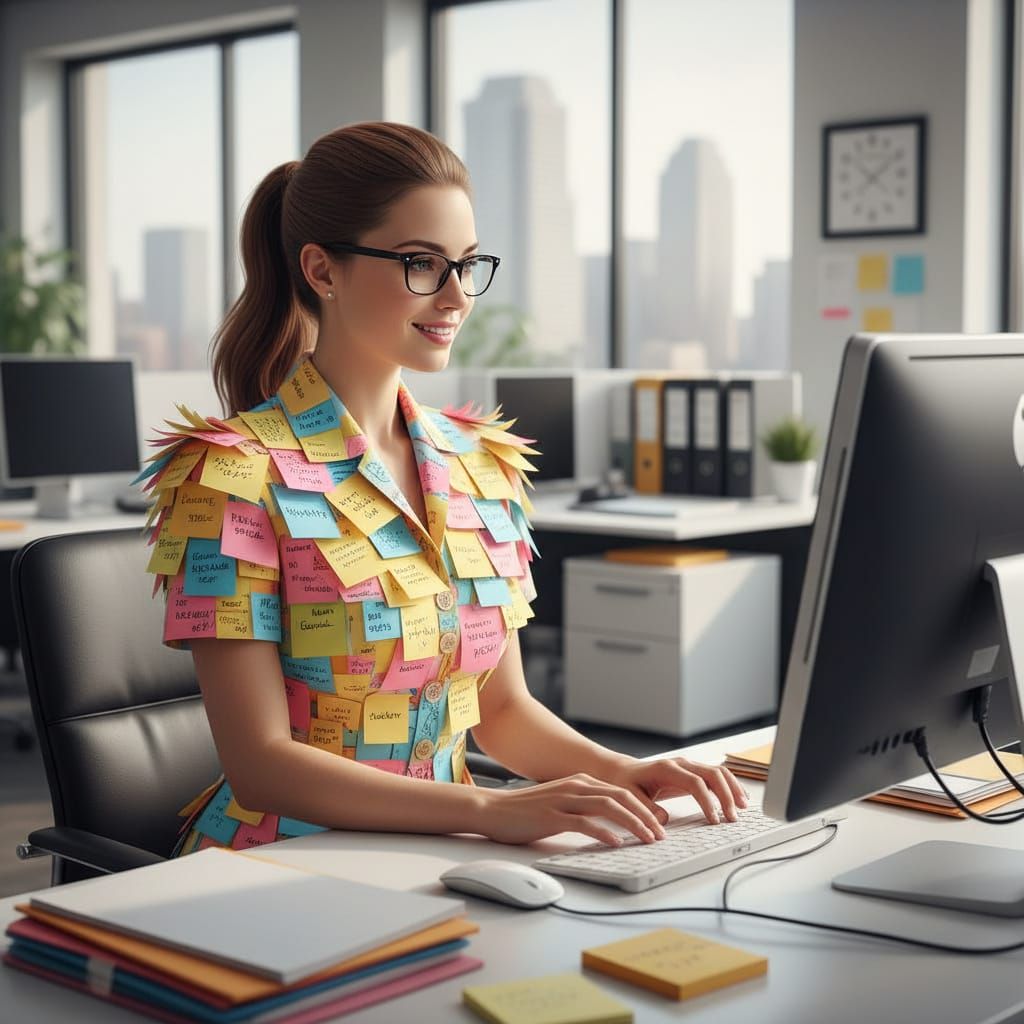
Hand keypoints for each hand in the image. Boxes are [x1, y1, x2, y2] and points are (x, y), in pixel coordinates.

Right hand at [475, 774, 668, 846]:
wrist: (493, 809)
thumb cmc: (527, 811)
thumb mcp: (562, 804)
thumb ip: (585, 809)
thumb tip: (613, 827)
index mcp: (581, 782)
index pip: (621, 792)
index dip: (644, 808)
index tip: (659, 825)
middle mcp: (576, 786)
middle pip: (621, 796)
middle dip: (645, 816)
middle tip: (661, 835)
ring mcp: (564, 799)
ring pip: (608, 807)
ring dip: (632, 824)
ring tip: (647, 839)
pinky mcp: (552, 815)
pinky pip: (584, 822)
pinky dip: (603, 832)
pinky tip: (616, 843)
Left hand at [608, 757, 747, 823]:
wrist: (624, 771)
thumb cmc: (626, 783)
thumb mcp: (629, 796)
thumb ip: (645, 808)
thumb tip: (662, 822)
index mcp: (667, 769)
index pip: (695, 783)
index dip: (707, 801)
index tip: (714, 820)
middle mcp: (681, 764)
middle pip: (713, 774)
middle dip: (726, 796)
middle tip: (733, 818)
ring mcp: (689, 766)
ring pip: (719, 772)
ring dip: (733, 789)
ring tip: (743, 809)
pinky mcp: (693, 772)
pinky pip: (716, 776)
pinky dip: (730, 786)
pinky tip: (738, 799)